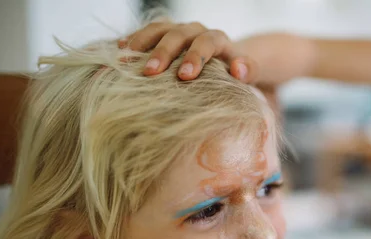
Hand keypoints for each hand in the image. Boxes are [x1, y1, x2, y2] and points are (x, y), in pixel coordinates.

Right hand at [119, 21, 258, 81]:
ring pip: (159, 30)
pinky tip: (119, 50)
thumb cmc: (237, 73)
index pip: (207, 43)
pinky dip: (133, 40)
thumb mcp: (250, 73)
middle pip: (179, 35)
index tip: (185, 76)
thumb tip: (238, 70)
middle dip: (163, 53)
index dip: (195, 57)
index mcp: (217, 40)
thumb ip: (249, 70)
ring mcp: (178, 31)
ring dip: (142, 43)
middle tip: (150, 72)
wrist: (227, 60)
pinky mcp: (164, 35)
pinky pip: (147, 33)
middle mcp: (196, 31)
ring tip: (125, 59)